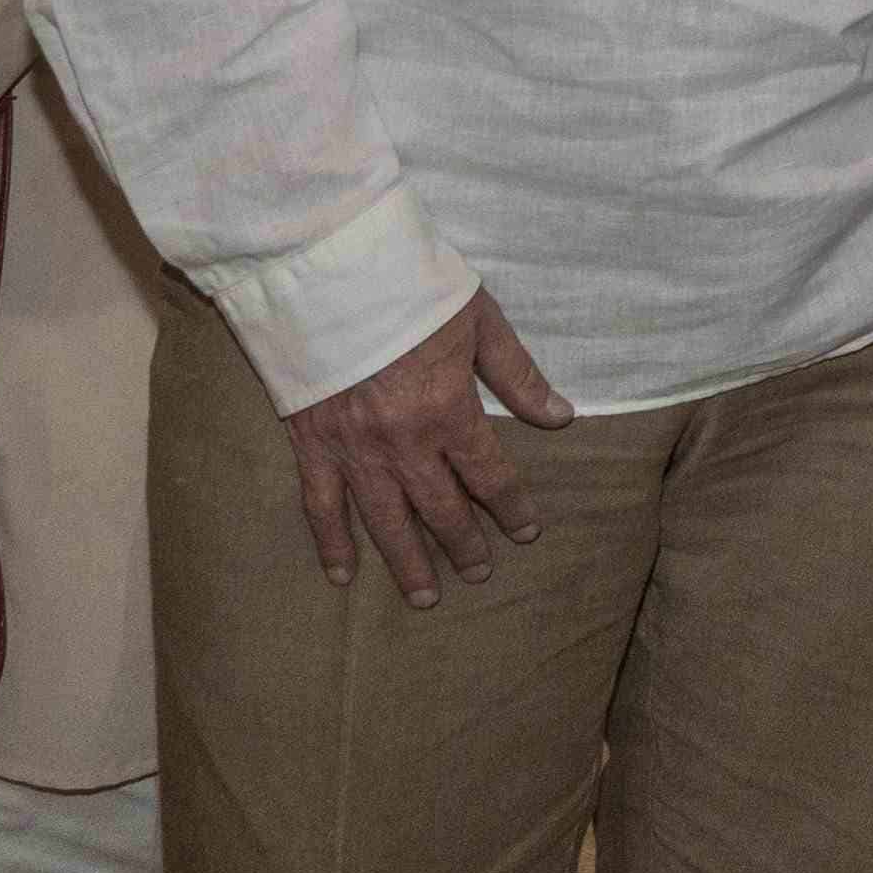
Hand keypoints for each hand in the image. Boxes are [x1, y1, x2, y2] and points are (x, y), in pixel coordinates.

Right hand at [282, 289, 574, 608]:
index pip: (489, 476)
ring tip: (426, 598)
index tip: (526, 532)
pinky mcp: (311, 444)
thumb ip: (518, 377)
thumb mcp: (481, 323)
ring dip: (407, 562)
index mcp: (448, 412)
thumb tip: (560, 418)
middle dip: (464, 545)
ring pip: (385, 520)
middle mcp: (403, 443)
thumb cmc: (412, 289)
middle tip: (479, 573)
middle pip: (440, 508)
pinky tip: (343, 575)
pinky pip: (321, 506)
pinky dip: (331, 543)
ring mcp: (353, 449)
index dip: (511, 507)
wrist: (328, 273)